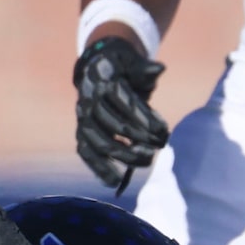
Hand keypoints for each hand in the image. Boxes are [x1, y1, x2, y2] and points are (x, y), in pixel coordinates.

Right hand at [73, 34, 166, 190]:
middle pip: (110, 123)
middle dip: (138, 137)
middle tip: (160, 146)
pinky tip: (115, 182)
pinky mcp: (81, 132)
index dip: (142, 116)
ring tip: (146, 161)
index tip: (163, 129)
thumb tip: (158, 69)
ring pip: (98, 141)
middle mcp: (88, 98)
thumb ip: (145, 68)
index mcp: (102, 78)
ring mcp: (82, 117)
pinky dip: (99, 168)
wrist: (99, 69)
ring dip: (122, 155)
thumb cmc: (123, 68)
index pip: (121, 99)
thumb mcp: (134, 62)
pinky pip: (86, 152)